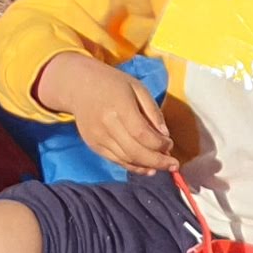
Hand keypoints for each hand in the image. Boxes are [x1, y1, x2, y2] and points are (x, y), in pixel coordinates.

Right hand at [33, 54, 176, 172]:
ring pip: (126, 159)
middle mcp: (106, 125)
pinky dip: (133, 166)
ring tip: (162, 166)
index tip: (171, 145)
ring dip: (147, 166)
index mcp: (119, 107)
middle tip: (174, 165)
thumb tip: (165, 136)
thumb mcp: (137, 88)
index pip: (142, 134)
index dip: (159, 144)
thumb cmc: (113, 84)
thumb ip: (153, 111)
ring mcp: (98, 137)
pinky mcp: (93, 145)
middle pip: (135, 151)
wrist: (78, 86)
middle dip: (157, 161)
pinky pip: (116, 161)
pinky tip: (146, 168)